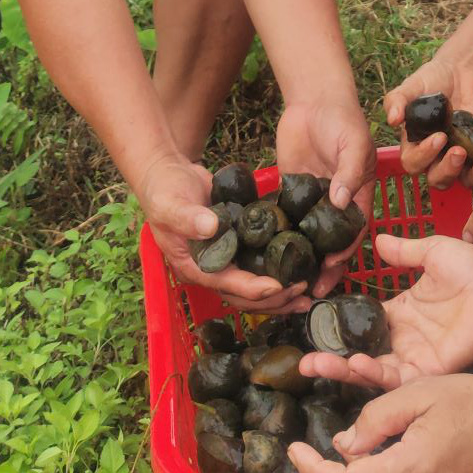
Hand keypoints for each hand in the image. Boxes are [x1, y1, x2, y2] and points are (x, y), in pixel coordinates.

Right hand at [135, 152, 304, 311]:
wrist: (170, 174)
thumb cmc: (165, 190)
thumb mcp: (170, 203)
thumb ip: (187, 217)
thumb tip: (212, 226)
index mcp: (193, 266)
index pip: (225, 285)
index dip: (252, 288)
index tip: (278, 286)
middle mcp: (211, 268)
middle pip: (243, 296)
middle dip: (274, 299)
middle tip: (303, 294)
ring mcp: (225, 258)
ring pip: (254, 285)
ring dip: (280, 292)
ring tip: (307, 293)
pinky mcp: (237, 244)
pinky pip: (258, 263)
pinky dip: (278, 267)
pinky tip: (301, 267)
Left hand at [276, 98, 376, 295]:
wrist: (314, 99)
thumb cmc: (343, 119)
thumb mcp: (354, 144)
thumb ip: (349, 171)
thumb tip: (340, 202)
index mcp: (357, 196)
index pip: (352, 234)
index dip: (343, 255)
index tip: (329, 271)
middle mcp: (335, 204)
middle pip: (329, 244)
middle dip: (321, 269)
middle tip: (306, 292)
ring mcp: (312, 199)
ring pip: (306, 236)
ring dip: (298, 259)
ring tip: (284, 282)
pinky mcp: (290, 191)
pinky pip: (284, 218)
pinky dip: (277, 236)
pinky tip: (264, 254)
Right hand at [299, 231, 472, 390]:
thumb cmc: (472, 267)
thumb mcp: (431, 252)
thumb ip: (403, 251)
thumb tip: (375, 239)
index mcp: (402, 312)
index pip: (363, 325)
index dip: (339, 330)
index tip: (312, 330)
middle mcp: (405, 338)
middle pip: (361, 354)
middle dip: (332, 360)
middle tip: (304, 362)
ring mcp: (417, 356)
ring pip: (373, 371)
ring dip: (346, 370)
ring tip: (319, 364)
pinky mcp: (431, 369)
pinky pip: (398, 377)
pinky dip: (376, 374)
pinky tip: (357, 364)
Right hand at [384, 58, 472, 190]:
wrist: (457, 71)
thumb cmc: (429, 82)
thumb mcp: (410, 87)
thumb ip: (397, 101)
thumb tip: (392, 119)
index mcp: (415, 146)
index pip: (414, 164)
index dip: (425, 156)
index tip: (438, 136)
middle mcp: (437, 157)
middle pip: (439, 179)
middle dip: (449, 170)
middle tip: (458, 151)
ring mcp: (462, 155)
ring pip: (465, 179)